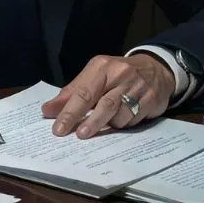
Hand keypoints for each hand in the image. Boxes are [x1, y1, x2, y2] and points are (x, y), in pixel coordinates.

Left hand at [41, 54, 175, 138]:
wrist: (155, 69)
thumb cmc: (116, 75)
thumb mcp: (94, 77)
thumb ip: (72, 93)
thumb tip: (48, 110)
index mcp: (101, 66)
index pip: (82, 92)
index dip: (69, 112)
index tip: (58, 129)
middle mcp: (120, 74)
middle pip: (102, 104)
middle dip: (88, 122)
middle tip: (77, 136)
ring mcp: (138, 86)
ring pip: (119, 115)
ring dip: (107, 125)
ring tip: (101, 125)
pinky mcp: (151, 99)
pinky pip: (133, 119)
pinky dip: (123, 124)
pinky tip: (120, 120)